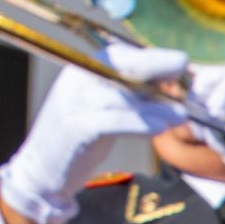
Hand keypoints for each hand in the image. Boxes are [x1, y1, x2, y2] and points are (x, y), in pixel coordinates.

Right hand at [0, 45, 192, 223]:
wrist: (41, 170)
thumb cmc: (80, 138)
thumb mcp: (102, 108)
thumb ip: (128, 93)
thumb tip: (169, 80)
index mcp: (82, 69)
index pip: (121, 54)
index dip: (153, 57)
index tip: (180, 63)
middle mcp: (75, 80)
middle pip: (120, 66)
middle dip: (156, 66)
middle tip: (183, 71)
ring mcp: (72, 103)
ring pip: (120, 95)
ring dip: (155, 104)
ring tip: (180, 113)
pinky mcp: (75, 128)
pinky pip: (112, 121)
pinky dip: (139, 124)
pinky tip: (160, 128)